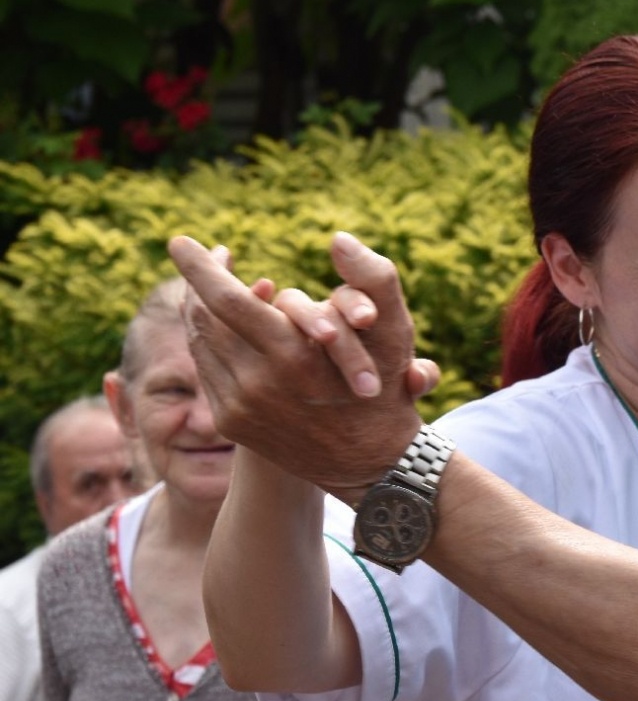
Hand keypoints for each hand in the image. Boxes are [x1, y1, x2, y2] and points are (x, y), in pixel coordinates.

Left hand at [169, 231, 423, 503]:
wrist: (372, 462)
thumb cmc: (387, 389)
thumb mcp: (393, 333)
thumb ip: (374, 277)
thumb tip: (338, 238)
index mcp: (291, 355)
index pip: (225, 300)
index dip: (198, 267)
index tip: (179, 241)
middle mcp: (255, 384)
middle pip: (203, 319)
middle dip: (196, 284)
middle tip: (197, 259)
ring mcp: (238, 407)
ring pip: (201, 345)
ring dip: (200, 312)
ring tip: (208, 290)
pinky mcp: (231, 423)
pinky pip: (208, 371)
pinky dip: (209, 344)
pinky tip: (219, 328)